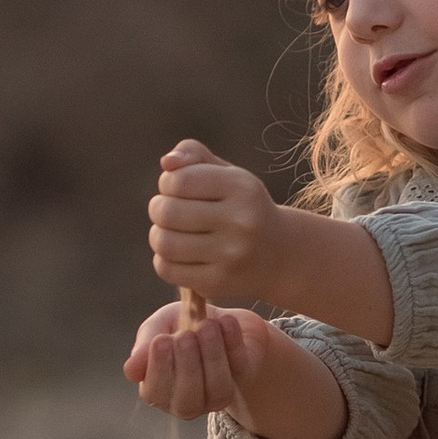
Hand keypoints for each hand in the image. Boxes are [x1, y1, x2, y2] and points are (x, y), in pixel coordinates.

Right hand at [124, 299, 280, 423]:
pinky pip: (239, 368)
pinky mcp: (243, 377)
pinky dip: (232, 343)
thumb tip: (130, 371)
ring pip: (217, 392)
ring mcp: (217, 395)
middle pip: (186, 401)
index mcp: (159, 389)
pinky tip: (225, 321)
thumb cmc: (182, 325)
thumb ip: (144, 345)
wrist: (220, 318)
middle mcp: (187, 401)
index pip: (155, 393)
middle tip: (185, 335)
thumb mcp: (159, 326)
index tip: (162, 340)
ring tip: (206, 326)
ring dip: (212, 357)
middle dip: (187, 366)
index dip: (159, 369)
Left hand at [148, 139, 283, 303]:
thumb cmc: (243, 206)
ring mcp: (231, 256)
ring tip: (169, 231)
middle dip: (159, 208)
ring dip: (158, 234)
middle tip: (167, 210)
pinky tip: (178, 253)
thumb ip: (194, 156)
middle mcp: (241, 222)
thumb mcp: (227, 174)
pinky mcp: (218, 282)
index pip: (179, 180)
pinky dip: (163, 259)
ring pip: (164, 243)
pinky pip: (167, 268)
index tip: (177, 188)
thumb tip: (167, 163)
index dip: (167, 182)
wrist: (279, 255)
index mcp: (242, 188)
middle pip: (167, 212)